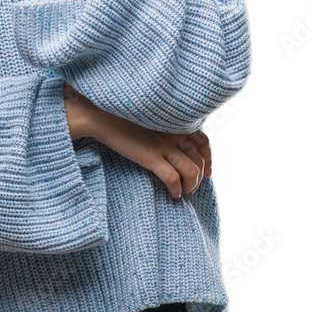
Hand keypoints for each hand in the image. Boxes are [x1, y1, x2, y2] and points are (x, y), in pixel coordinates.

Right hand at [63, 83, 210, 200]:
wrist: (102, 116)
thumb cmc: (121, 118)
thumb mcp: (150, 120)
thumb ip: (163, 129)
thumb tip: (172, 145)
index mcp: (174, 123)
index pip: (202, 141)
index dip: (207, 159)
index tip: (206, 172)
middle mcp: (173, 133)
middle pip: (198, 159)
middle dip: (199, 177)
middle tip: (192, 187)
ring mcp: (163, 145)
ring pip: (191, 171)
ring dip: (191, 186)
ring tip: (183, 193)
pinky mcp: (151, 156)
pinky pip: (173, 178)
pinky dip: (176, 190)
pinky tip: (173, 195)